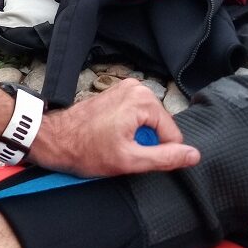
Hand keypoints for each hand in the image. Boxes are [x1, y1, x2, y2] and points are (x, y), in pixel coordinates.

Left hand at [30, 79, 199, 176]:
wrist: (54, 139)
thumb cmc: (85, 149)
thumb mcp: (129, 159)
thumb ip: (165, 157)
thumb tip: (193, 155)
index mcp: (143, 99)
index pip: (173, 135)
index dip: (158, 153)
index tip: (134, 155)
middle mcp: (137, 88)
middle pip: (161, 127)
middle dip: (146, 143)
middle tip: (121, 150)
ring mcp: (125, 89)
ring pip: (149, 124)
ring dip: (136, 138)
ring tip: (114, 142)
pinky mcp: (117, 95)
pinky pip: (137, 117)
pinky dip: (128, 130)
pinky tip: (110, 135)